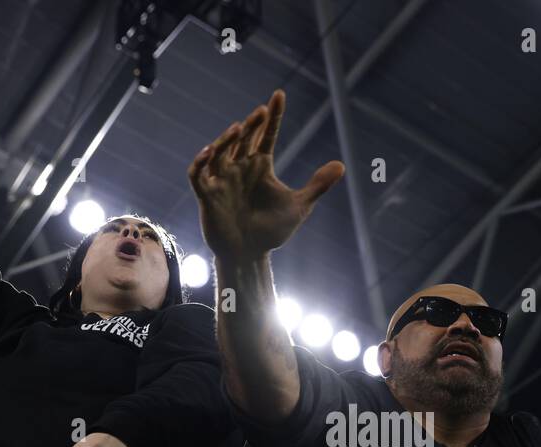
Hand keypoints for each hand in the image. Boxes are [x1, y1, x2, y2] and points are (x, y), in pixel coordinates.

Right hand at [187, 89, 343, 261]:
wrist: (249, 256)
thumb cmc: (271, 231)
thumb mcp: (300, 206)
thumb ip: (317, 185)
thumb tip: (342, 165)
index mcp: (260, 166)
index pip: (266, 135)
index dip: (273, 116)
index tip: (279, 95)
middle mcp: (240, 168)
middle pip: (243, 139)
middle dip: (251, 126)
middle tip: (261, 113)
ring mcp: (222, 180)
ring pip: (219, 152)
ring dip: (227, 139)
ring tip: (239, 128)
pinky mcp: (207, 195)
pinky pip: (198, 174)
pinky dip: (201, 162)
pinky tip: (209, 151)